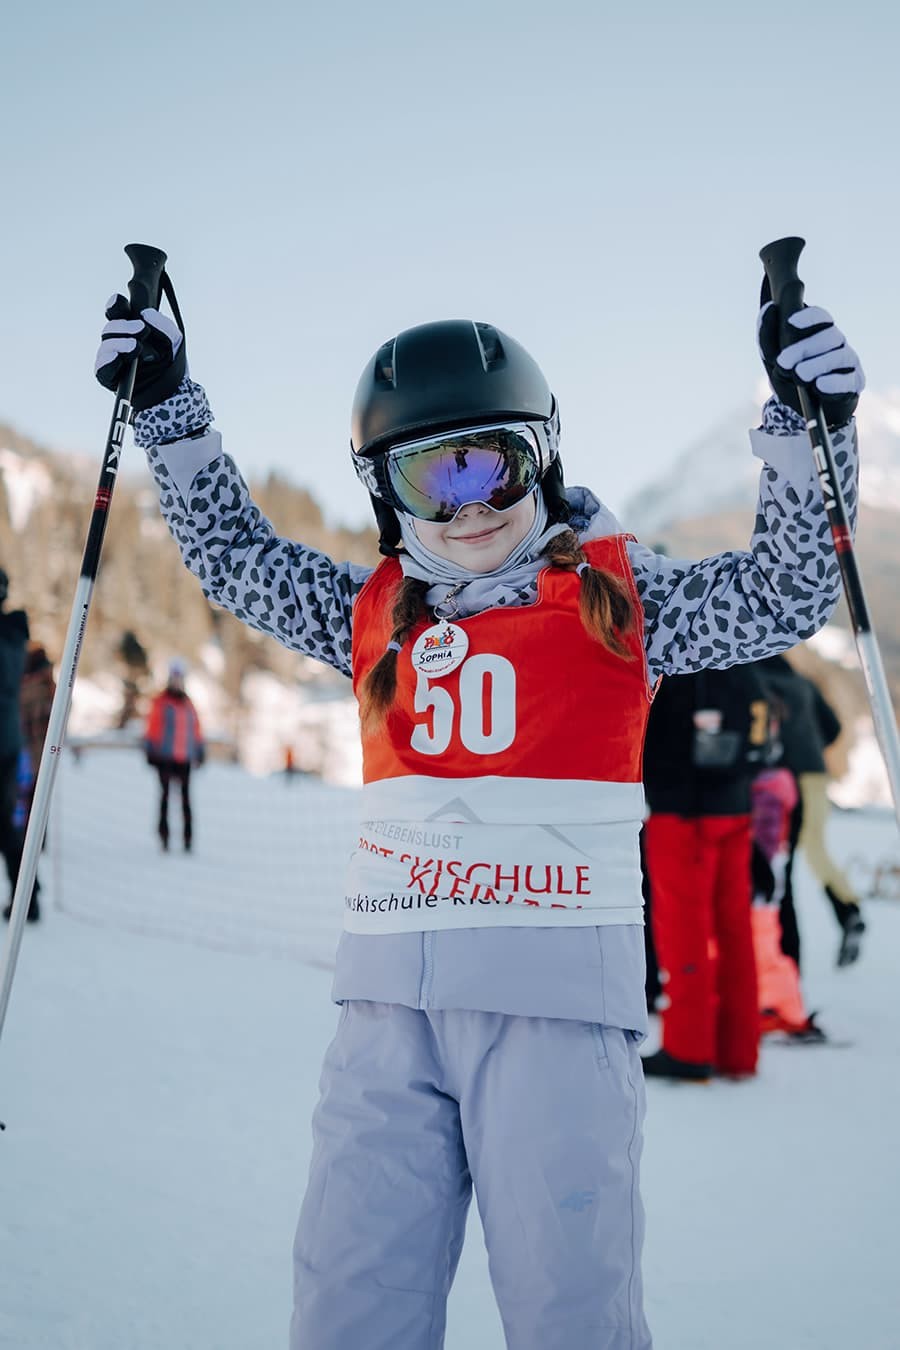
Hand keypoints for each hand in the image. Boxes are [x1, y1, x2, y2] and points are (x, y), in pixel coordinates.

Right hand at [94, 294, 186, 410]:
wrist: (173, 392)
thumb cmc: (170, 363)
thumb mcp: (174, 341)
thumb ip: (163, 324)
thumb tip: (146, 315)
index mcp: (131, 328)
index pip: (117, 311)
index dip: (115, 305)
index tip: (120, 303)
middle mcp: (118, 341)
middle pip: (110, 327)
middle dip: (124, 326)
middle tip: (142, 330)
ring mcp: (112, 359)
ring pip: (106, 345)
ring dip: (120, 343)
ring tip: (136, 347)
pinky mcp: (109, 377)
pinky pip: (101, 367)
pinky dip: (108, 361)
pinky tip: (117, 358)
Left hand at [757, 301, 864, 427]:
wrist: (805, 412)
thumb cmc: (790, 378)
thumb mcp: (773, 359)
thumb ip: (767, 336)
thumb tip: (769, 308)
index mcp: (819, 332)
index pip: (820, 317)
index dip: (808, 318)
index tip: (790, 323)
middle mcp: (837, 343)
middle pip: (828, 337)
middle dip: (804, 349)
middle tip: (783, 363)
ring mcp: (848, 363)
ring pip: (839, 357)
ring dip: (817, 366)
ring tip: (799, 376)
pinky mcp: (854, 384)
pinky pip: (848, 381)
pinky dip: (834, 384)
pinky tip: (819, 386)